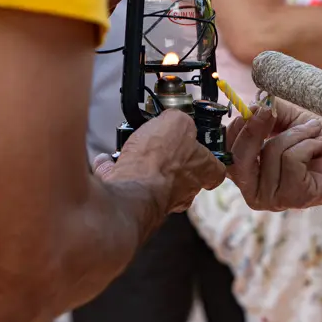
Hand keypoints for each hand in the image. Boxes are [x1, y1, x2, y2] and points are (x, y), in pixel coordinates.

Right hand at [93, 109, 225, 213]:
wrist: (132, 189)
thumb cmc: (161, 160)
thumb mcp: (178, 122)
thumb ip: (180, 119)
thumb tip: (174, 119)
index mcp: (202, 171)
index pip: (215, 170)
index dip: (208, 159)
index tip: (199, 149)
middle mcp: (184, 189)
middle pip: (184, 175)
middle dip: (170, 161)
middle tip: (159, 144)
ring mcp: (159, 199)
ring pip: (154, 180)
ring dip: (142, 165)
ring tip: (130, 147)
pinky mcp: (134, 202)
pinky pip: (125, 184)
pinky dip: (114, 171)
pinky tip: (106, 159)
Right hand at [226, 98, 321, 210]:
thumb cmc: (321, 141)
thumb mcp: (291, 121)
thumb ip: (269, 113)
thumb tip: (254, 103)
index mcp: (248, 173)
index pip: (226, 152)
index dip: (238, 127)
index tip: (256, 107)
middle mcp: (254, 190)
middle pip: (238, 157)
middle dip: (254, 128)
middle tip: (268, 110)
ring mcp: (273, 198)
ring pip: (271, 151)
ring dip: (296, 134)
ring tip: (313, 135)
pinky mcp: (295, 198)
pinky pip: (292, 159)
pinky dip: (309, 145)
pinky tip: (320, 148)